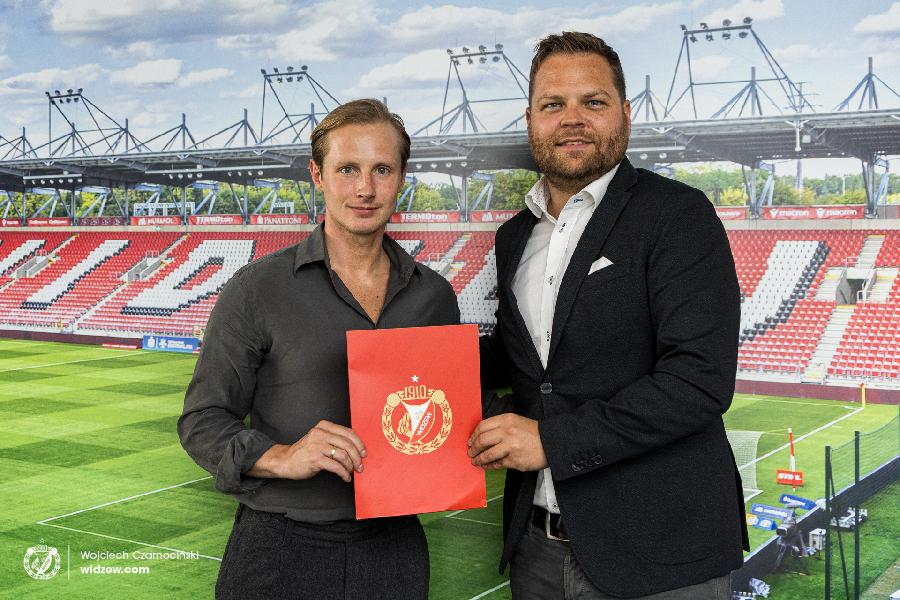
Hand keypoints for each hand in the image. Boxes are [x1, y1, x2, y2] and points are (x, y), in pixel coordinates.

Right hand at [250, 420, 366, 482]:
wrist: (285, 461)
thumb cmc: (306, 452)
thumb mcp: (319, 439)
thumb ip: (334, 439)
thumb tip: (357, 448)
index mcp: (324, 426)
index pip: (348, 432)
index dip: (359, 444)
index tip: (364, 453)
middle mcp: (320, 433)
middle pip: (347, 444)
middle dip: (357, 457)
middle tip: (360, 466)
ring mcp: (317, 446)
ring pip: (343, 455)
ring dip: (351, 466)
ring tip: (352, 472)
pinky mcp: (315, 459)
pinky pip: (336, 466)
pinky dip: (344, 473)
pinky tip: (345, 477)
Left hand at [467, 413, 547, 470]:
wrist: (550, 442)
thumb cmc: (533, 432)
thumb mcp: (516, 421)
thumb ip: (499, 426)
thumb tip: (482, 435)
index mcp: (506, 420)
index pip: (482, 426)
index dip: (473, 435)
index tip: (470, 441)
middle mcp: (507, 432)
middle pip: (482, 440)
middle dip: (473, 448)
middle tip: (471, 452)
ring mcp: (510, 447)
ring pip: (487, 454)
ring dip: (479, 459)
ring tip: (476, 461)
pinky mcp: (514, 460)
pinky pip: (497, 464)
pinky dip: (490, 466)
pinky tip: (487, 466)